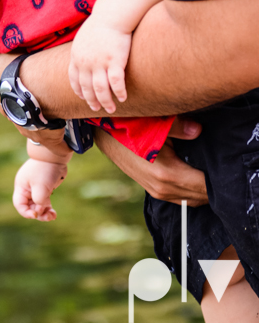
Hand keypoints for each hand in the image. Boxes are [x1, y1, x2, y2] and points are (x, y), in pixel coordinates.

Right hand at [13, 158, 67, 220]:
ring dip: (44, 212)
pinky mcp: (45, 188)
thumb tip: (42, 208)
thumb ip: (39, 201)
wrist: (55, 156)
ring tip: (52, 216)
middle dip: (38, 213)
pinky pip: (44, 202)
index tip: (35, 214)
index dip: (26, 212)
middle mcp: (27, 188)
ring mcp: (36, 188)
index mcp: (21, 187)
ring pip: (37, 205)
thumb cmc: (45, 170)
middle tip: (48, 216)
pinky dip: (48, 208)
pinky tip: (53, 213)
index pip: (19, 204)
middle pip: (29, 207)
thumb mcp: (41, 188)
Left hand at [69, 20, 129, 113]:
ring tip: (111, 109)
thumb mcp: (82, 38)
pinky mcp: (115, 61)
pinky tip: (123, 98)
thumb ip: (81, 50)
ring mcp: (100, 63)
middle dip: (92, 100)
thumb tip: (82, 58)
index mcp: (76, 56)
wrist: (112, 15)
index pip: (74, 79)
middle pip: (87, 88)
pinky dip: (119, 92)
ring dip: (106, 102)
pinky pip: (117, 83)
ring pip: (101, 89)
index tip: (83, 98)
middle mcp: (86, 62)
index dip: (78, 90)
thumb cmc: (100, 24)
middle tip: (97, 108)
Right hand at [94, 117, 208, 205]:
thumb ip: (180, 128)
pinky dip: (189, 189)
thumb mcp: (155, 123)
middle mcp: (163, 188)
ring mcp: (156, 191)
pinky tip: (190, 172)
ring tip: (203, 167)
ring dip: (200, 188)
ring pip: (191, 199)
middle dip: (210, 183)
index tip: (219, 162)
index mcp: (167, 174)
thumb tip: (199, 130)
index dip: (215, 176)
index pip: (204, 186)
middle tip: (212, 162)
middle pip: (201, 196)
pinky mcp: (152, 189)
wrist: (103, 133)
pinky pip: (180, 197)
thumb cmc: (128, 126)